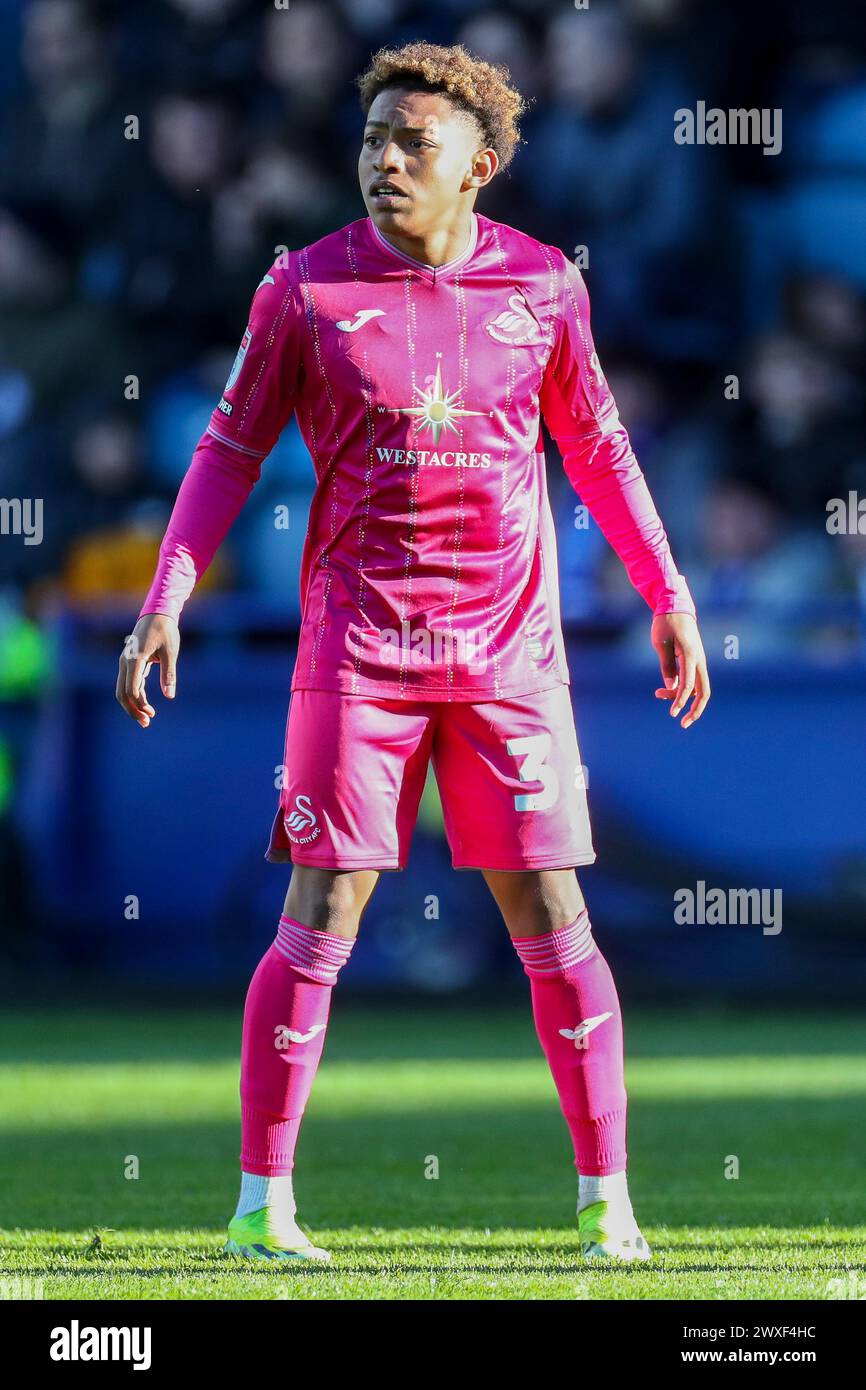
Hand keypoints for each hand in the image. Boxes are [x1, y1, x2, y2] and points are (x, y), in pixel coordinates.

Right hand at [116, 614, 179, 727]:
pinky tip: (145, 705)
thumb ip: (168, 674)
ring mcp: (126, 662)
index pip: (131, 689)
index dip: (139, 705)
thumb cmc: (165, 630)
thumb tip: (169, 695)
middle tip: (146, 723)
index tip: (152, 714)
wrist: (157, 613)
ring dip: (132, 705)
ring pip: (123, 689)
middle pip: (121, 693)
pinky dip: (135, 695)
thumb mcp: (170, 652)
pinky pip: (129, 682)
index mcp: (135, 659)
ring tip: (146, 718)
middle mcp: (125, 662)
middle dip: (132, 710)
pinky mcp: (130, 662)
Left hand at [651, 612, 709, 728]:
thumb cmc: (666, 623)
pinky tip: (664, 690)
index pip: (688, 684)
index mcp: (690, 655)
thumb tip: (672, 687)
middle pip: (704, 691)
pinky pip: (691, 681)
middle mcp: (699, 660)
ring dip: (682, 697)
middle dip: (695, 710)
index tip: (672, 714)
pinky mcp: (694, 662)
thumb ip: (667, 666)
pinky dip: (680, 688)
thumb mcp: (660, 643)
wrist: (676, 607)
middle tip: (683, 724)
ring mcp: (698, 661)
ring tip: (658, 695)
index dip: (680, 701)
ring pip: (697, 688)